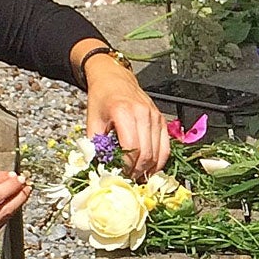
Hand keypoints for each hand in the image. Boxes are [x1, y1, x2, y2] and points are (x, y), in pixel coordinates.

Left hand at [86, 56, 169, 177]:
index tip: (118, 174)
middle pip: (146, 153)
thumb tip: (100, 168)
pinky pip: (165, 147)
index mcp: (124, 111)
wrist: (114, 79)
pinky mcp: (161, 120)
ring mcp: (155, 116)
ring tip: (136, 176)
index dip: (126, 166)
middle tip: (127, 180)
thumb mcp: (92, 120)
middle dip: (136, 171)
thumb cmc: (102, 97)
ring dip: (147, 169)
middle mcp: (143, 113)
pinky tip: (149, 169)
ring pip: (158, 153)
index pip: (132, 148)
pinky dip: (159, 161)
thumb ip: (95, 145)